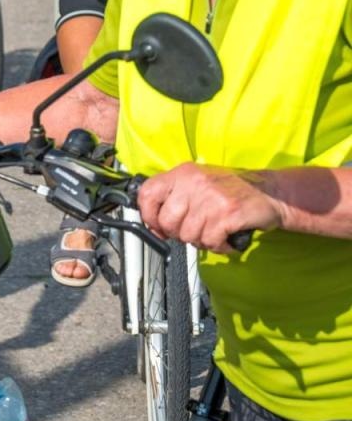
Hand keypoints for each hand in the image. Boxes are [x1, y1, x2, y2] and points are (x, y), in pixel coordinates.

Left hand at [137, 163, 282, 253]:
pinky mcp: (228, 213)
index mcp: (183, 173)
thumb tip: (154, 225)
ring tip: (215, 232)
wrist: (273, 192)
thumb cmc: (233, 190)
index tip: (157, 227)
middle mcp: (194, 183)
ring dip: (202, 241)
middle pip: (167, 221)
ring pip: (189, 235)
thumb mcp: (199, 183)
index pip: (147, 194)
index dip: (148, 216)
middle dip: (179, 234)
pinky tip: (226, 238)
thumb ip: (175, 198)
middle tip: (195, 231)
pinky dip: (219, 246)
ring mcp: (211, 198)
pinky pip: (210, 241)